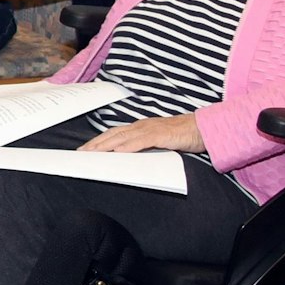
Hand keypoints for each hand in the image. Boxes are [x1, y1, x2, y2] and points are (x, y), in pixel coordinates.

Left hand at [78, 113, 204, 153]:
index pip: (114, 134)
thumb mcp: (158, 142)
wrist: (204, 129)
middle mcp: (141, 126)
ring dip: (106, 145)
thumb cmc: (182, 136)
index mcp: (140, 127)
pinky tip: (118, 152)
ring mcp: (151, 129)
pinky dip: (128, 146)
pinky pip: (142, 141)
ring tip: (92, 153)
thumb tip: (127, 157)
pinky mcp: (162, 135)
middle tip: (80, 153)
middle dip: (95, 144)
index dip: (98, 141)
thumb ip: (144, 147)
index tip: (85, 149)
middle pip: (113, 135)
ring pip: (123, 137)